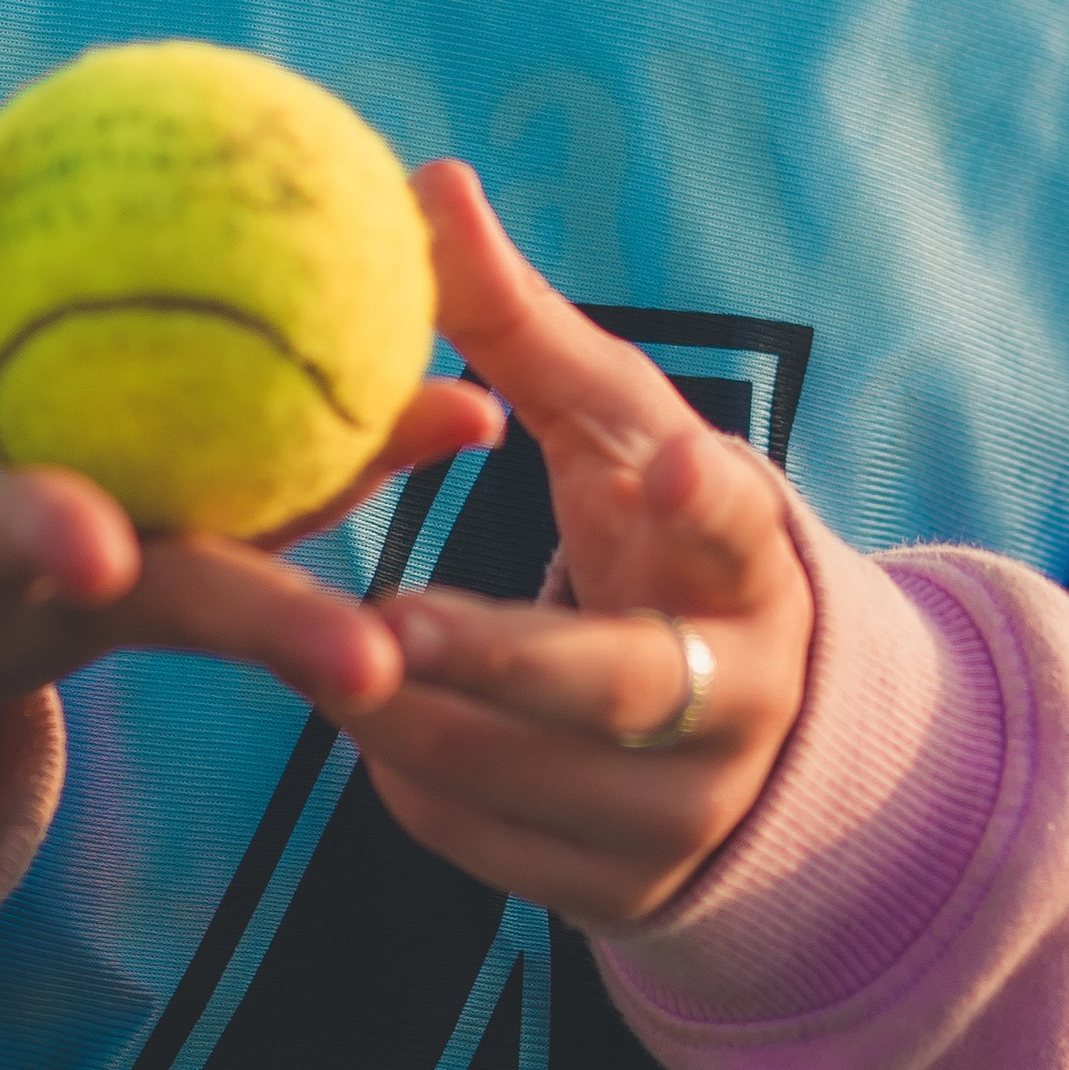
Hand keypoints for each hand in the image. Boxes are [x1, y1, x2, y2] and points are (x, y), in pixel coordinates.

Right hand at [0, 89, 500, 852]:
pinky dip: (372, 472)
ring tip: (446, 437)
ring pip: (212, 575)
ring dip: (328, 527)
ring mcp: (94, 617)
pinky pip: (284, 531)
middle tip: (131, 538)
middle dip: (87, 558)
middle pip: (44, 560)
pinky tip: (469, 402)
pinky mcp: (179, 602)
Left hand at [349, 163, 814, 929]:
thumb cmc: (656, 528)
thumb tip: (430, 178)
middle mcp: (738, 695)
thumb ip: (522, 323)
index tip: (672, 466)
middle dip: (504, 654)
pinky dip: (409, 779)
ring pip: (530, 776)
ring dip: (409, 715)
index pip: (743, 528)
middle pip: (621, 687)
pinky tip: (355, 715)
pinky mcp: (620, 891)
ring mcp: (685, 810)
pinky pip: (485, 843)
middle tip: (389, 615)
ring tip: (314, 648)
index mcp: (752, 562)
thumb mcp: (614, 428)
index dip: (709, 502)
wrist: (754, 728)